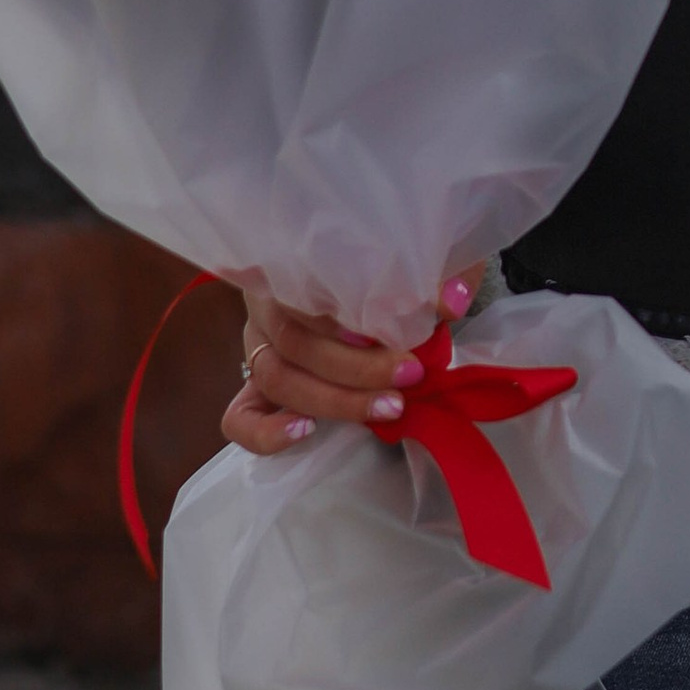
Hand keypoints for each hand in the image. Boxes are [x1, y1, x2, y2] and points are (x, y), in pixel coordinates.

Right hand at [222, 274, 472, 455]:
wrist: (367, 265)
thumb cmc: (389, 260)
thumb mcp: (420, 257)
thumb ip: (436, 273)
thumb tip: (449, 303)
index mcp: (297, 260)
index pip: (302, 288)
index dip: (345, 319)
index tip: (395, 333)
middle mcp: (268, 301)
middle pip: (295, 341)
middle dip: (358, 368)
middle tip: (411, 375)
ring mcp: (258, 343)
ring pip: (276, 377)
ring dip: (335, 400)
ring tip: (389, 407)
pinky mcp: (256, 381)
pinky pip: (240, 415)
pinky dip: (267, 431)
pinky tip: (306, 432)